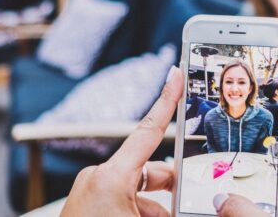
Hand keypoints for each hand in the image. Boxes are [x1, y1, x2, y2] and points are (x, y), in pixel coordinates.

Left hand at [61, 68, 182, 216]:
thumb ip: (170, 209)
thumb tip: (190, 205)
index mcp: (111, 178)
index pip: (149, 130)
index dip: (167, 100)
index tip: (177, 75)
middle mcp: (99, 179)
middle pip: (150, 170)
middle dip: (173, 187)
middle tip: (192, 199)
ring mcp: (90, 192)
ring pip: (138, 191)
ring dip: (157, 208)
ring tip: (168, 214)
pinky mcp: (86, 206)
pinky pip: (122, 201)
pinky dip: (139, 212)